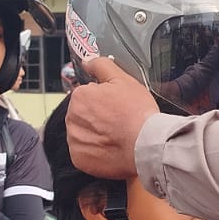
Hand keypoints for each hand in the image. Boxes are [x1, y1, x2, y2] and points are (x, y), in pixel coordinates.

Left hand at [67, 56, 157, 179]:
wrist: (147, 145)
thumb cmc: (137, 113)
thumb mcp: (124, 79)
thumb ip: (101, 66)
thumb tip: (87, 60)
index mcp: (80, 97)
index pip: (87, 96)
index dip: (103, 100)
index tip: (116, 106)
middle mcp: (72, 118)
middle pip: (83, 115)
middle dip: (97, 117)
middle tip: (117, 121)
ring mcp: (75, 141)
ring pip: (83, 134)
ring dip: (95, 134)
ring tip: (116, 136)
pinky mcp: (80, 159)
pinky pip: (85, 153)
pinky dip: (95, 152)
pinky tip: (111, 148)